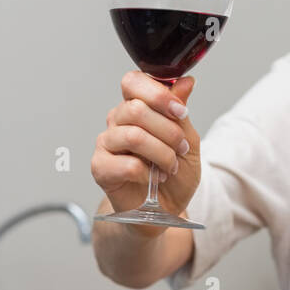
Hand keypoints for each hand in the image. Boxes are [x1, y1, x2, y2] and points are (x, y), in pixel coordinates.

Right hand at [92, 72, 200, 225]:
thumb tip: (186, 82)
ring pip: (133, 136)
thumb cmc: (174, 174)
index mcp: (135, 107)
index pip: (133, 82)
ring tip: (170, 166)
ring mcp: (106, 144)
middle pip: (136, 109)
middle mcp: (117, 121)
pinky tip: (154, 178)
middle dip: (169, 131)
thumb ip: (181, 112)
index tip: (181, 113)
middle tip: (182, 148)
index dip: (158, 94)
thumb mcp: (188, 140)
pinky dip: (148, 173)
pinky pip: (126, 164)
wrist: (165, 208)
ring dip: (162, 153)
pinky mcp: (100, 168)